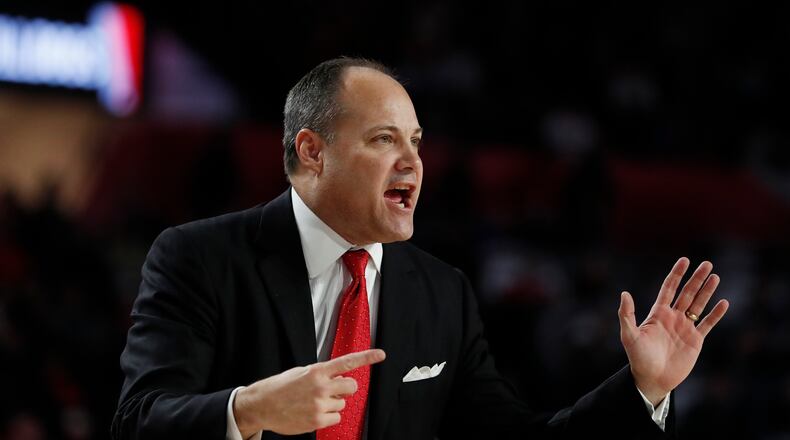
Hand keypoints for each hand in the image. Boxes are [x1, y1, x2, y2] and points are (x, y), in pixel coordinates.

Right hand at [233, 349, 385, 437]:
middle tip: (332, 390)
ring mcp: (320, 404)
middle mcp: (321, 386)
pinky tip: (312, 412)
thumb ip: (322, 375)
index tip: (381, 354)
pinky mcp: (318, 420)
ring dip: (333, 403)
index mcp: (317, 371)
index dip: (366, 358)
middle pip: (352, 386)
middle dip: (345, 388)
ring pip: (343, 403)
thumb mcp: (301, 372)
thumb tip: (340, 379)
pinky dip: (328, 416)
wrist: (262, 405)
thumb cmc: (281, 387)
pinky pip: (336, 417)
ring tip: (313, 402)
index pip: (347, 362)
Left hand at [618, 257, 728, 405]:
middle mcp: (673, 317)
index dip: (676, 274)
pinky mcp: (695, 340)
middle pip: (687, 293)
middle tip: (707, 263)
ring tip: (715, 276)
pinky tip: (723, 302)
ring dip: (707, 291)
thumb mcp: (629, 335)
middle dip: (696, 278)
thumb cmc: (638, 357)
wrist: (652, 378)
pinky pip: (707, 324)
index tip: (684, 260)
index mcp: (658, 313)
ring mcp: (685, 328)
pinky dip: (715, 314)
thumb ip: (627, 314)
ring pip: (698, 305)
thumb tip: (624, 293)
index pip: (669, 288)